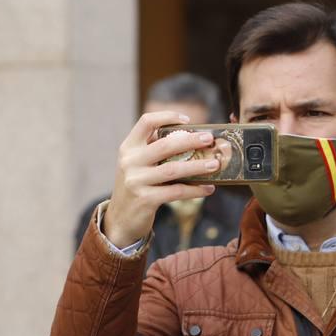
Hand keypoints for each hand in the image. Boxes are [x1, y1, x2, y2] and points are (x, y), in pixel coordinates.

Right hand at [102, 112, 228, 247]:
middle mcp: (130, 162)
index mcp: (128, 148)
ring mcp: (136, 181)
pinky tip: (208, 189)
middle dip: (191, 140)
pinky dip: (195, 190)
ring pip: (173, 169)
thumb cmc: (136, 186)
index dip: (167, 116)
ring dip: (198, 166)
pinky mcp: (145, 199)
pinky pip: (176, 191)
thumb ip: (154, 149)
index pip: (146, 122)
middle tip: (209, 139)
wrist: (120, 218)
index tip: (187, 120)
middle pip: (165, 145)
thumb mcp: (137, 164)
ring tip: (215, 165)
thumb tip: (192, 137)